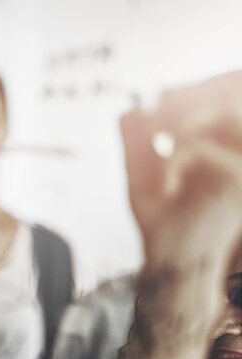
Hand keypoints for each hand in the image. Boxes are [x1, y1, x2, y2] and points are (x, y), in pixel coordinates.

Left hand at [122, 71, 241, 275]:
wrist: (172, 267)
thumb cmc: (162, 228)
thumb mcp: (142, 177)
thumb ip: (138, 143)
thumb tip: (129, 109)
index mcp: (222, 152)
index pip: (225, 100)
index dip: (197, 89)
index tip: (160, 96)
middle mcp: (238, 157)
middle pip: (231, 98)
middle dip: (189, 97)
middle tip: (157, 107)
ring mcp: (241, 168)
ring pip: (225, 115)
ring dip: (186, 120)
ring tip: (165, 140)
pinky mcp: (238, 180)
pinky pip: (200, 148)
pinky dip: (175, 160)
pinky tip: (167, 188)